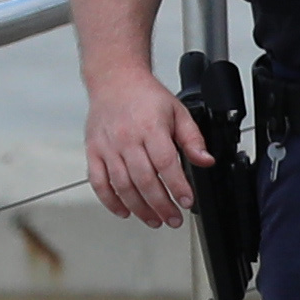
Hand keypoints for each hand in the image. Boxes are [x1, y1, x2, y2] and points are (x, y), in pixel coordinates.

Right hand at [80, 68, 205, 234]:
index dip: (177, 186)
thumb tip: (206, 161)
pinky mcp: (93, 152)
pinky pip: (99, 182)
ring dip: (139, 208)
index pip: (166, 163)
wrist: (114, 80)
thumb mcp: (177, 112)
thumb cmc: (145, 96)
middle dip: (161, 205)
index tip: (187, 201)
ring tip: (154, 220)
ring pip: (122, 185)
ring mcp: (107, 147)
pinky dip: (110, 201)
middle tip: (173, 219)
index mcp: (150, 127)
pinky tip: (124, 211)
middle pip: (144, 180)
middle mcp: (127, 138)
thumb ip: (192, 139)